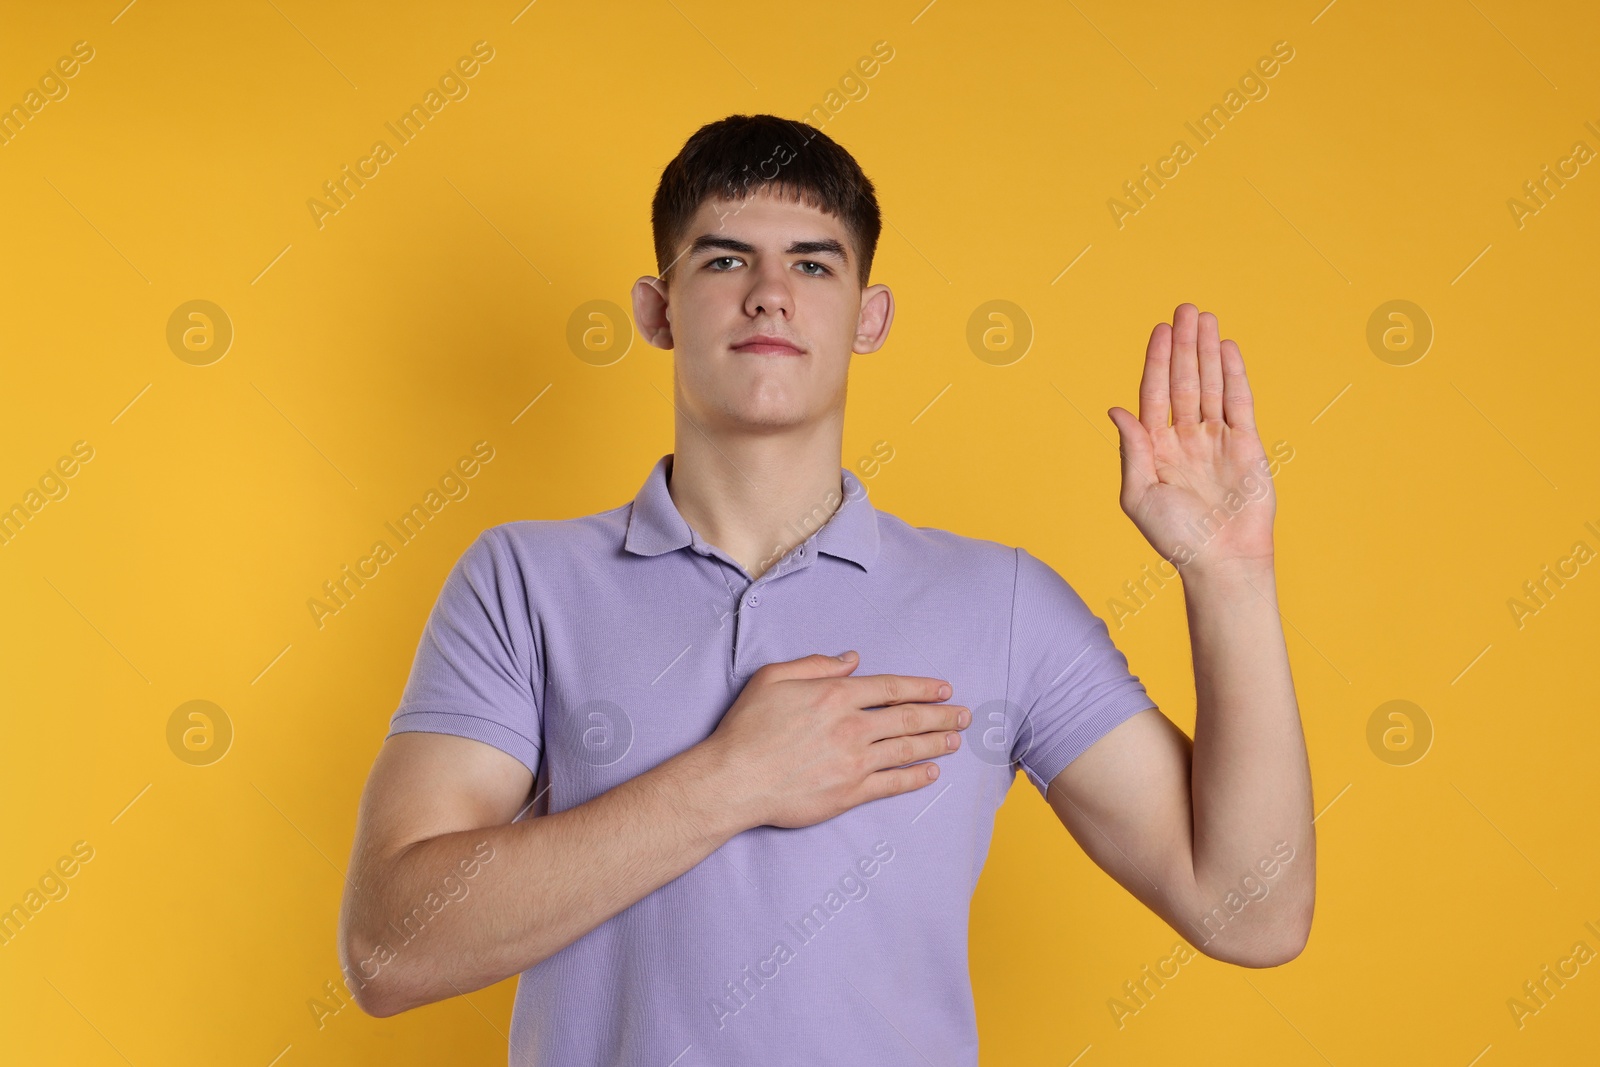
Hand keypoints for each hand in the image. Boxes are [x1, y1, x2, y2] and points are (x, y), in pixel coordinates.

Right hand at [704, 652, 970, 829]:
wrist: (734, 779)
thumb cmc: (747, 727)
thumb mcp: (773, 678)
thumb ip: (815, 665)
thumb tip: (851, 659)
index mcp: (835, 695)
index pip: (890, 688)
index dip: (921, 687)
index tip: (943, 689)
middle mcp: (852, 726)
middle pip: (907, 717)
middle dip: (940, 715)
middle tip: (964, 715)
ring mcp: (854, 762)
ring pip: (906, 748)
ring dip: (935, 742)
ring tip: (955, 739)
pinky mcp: (850, 793)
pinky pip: (893, 783)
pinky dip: (915, 776)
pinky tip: (931, 772)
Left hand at [1106, 303, 1276, 577]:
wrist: (1221, 561)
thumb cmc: (1176, 537)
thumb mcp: (1139, 494)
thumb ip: (1132, 449)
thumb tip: (1116, 410)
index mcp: (1156, 448)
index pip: (1155, 394)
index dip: (1157, 361)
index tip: (1159, 330)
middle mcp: (1185, 438)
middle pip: (1184, 381)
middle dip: (1183, 345)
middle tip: (1184, 308)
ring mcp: (1216, 440)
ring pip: (1211, 384)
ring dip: (1207, 351)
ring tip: (1205, 317)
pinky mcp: (1246, 445)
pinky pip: (1239, 402)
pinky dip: (1234, 375)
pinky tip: (1227, 349)